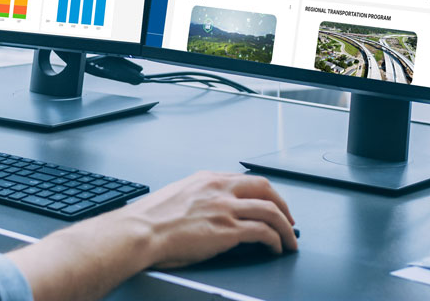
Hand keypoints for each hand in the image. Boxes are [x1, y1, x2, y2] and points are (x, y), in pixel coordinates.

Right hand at [117, 171, 296, 267]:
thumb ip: (197, 197)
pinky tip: (275, 248)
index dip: (265, 193)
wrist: (139, 232)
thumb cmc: (149, 219)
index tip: (271, 203)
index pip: (246, 180)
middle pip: (265, 189)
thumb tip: (206, 209)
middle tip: (289, 220)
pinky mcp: (227, 230)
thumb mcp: (176, 195)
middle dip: (283, 205)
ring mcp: (225, 208)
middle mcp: (219, 189)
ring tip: (290, 240)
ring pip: (271, 211)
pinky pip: (263, 232)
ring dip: (286, 227)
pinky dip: (275, 240)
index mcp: (207, 179)